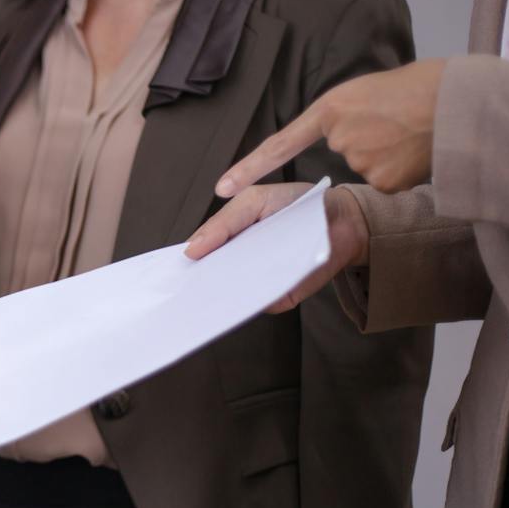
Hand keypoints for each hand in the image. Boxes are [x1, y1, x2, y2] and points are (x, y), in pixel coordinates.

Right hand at [185, 183, 369, 312]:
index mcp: (228, 241)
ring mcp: (260, 282)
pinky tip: (240, 299)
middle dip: (197, 285)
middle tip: (179, 291)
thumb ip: (222, 223)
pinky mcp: (282, 296)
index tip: (168, 273)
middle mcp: (240, 265)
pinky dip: (251, 303)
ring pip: (233, 296)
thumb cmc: (295, 205)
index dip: (184, 265)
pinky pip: (261, 304)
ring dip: (220, 297)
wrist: (341, 219)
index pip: (199, 257)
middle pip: (212, 281)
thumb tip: (190, 251)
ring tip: (204, 295)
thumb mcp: (253, 202)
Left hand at [216, 59, 444, 198]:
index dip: (249, 168)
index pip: (280, 144)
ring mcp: (358, 160)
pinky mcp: (382, 181)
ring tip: (413, 132)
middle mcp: (338, 136)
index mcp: (330, 107)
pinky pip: (387, 181)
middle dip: (369, 141)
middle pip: (345, 150)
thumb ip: (350, 116)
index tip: (222, 189)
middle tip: (399, 122)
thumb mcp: (372, 91)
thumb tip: (353, 139)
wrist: (459, 100)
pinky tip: (419, 151)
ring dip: (388, 155)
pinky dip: (403, 170)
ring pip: (368, 166)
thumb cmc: (422, 87)